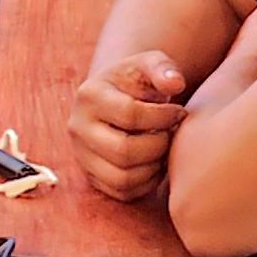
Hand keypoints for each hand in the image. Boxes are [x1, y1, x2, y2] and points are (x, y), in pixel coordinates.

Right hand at [68, 51, 187, 200]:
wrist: (117, 99)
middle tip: (171, 134)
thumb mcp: (150, 63)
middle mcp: (78, 128)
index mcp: (89, 95)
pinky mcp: (91, 177)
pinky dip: (146, 183)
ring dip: (154, 167)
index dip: (163, 117)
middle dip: (159, 145)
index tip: (179, 112)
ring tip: (163, 148)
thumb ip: (164, 68)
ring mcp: (81, 156)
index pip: (130, 114)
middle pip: (124, 151)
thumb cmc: (138, 81)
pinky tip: (155, 162)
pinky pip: (123, 192)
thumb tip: (175, 85)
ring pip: (122, 178)